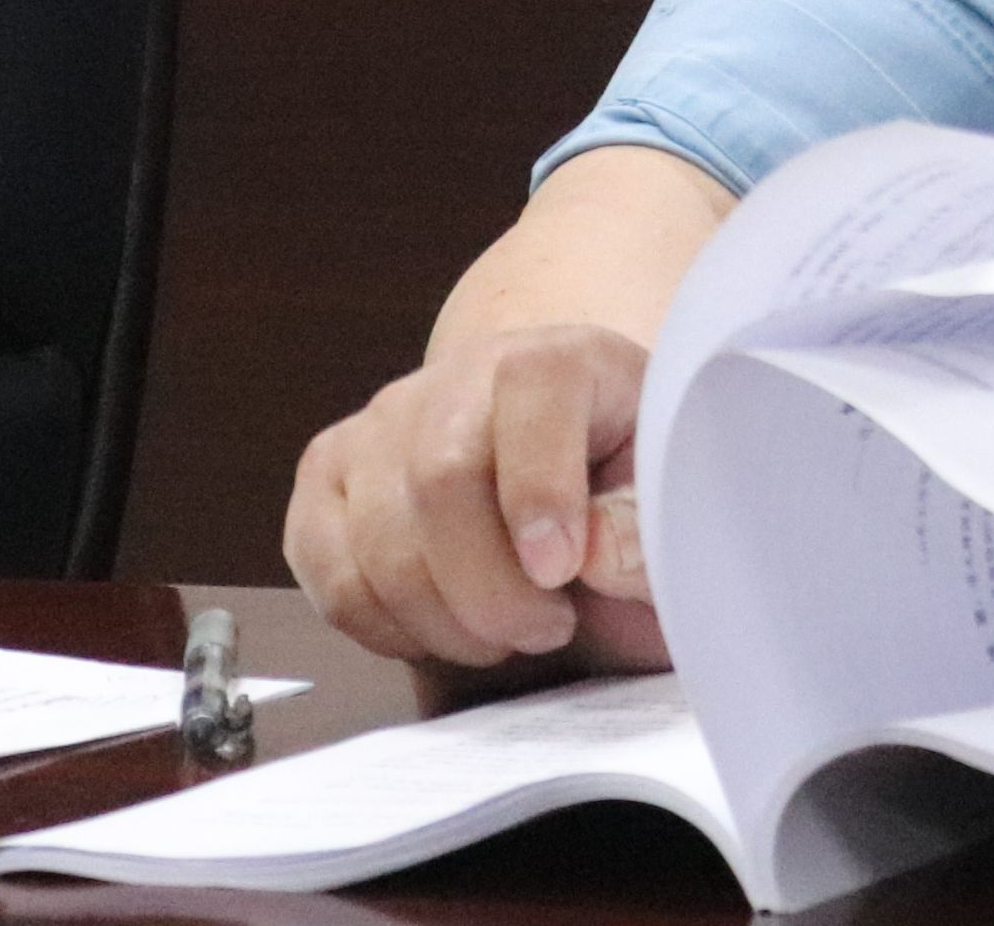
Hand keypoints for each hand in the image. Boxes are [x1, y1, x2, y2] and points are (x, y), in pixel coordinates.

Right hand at [287, 323, 668, 676]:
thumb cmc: (619, 482)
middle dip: (489, 590)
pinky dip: (381, 624)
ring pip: (376, 538)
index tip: (562, 570)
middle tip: (547, 629)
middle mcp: (457, 377)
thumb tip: (598, 556)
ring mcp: (382, 422)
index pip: (531, 396)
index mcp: (556, 360)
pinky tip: (441, 630)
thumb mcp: (666, 492)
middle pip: (438, 483)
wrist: (563, 455)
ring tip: (505, 634)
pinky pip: (326, 566)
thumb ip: (648, 526)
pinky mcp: (328, 473)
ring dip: (441, 620)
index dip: (541, 492)